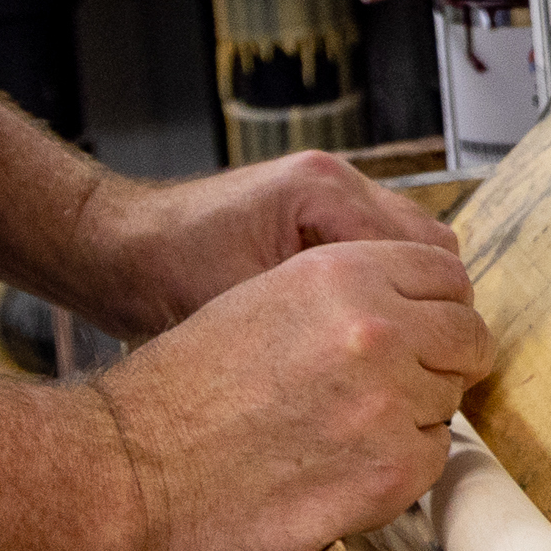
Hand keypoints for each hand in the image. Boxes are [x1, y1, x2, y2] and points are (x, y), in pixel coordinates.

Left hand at [85, 146, 458, 340]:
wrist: (115, 248)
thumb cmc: (160, 277)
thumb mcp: (241, 312)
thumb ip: (317, 328)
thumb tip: (385, 369)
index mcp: (321, 194)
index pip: (425, 257)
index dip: (435, 320)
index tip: (429, 370)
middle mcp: (334, 179)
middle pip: (431, 247)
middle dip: (430, 307)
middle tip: (416, 365)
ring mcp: (327, 186)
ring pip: (409, 246)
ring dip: (406, 296)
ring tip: (389, 349)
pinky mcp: (313, 205)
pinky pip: (374, 245)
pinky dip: (377, 284)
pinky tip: (355, 326)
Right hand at [94, 234, 491, 550]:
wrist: (124, 474)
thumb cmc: (175, 396)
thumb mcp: (259, 301)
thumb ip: (342, 299)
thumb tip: (407, 315)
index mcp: (340, 271)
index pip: (446, 274)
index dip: (438, 309)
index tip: (425, 333)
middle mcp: (374, 328)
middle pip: (466, 338)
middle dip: (439, 363)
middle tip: (393, 391)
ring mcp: (388, 402)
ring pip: (449, 403)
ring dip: (413, 418)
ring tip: (340, 436)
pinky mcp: (391, 474)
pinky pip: (432, 462)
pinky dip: (397, 470)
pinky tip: (336, 472)